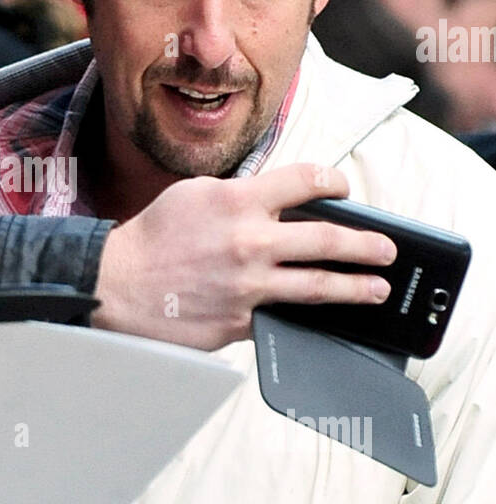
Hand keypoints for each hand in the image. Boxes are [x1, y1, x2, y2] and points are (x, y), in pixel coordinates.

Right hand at [94, 163, 396, 349]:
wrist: (116, 285)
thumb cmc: (153, 237)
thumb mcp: (195, 195)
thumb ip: (241, 195)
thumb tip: (283, 202)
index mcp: (238, 200)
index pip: (305, 181)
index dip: (333, 183)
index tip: (343, 190)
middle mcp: (250, 242)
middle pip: (327, 240)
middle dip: (366, 245)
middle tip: (387, 249)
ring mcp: (248, 286)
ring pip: (317, 287)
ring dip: (355, 288)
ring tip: (376, 288)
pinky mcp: (240, 321)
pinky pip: (283, 318)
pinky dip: (305, 317)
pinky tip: (322, 318)